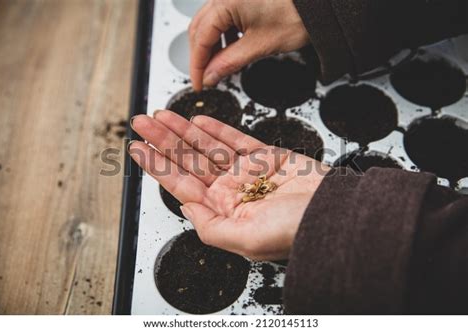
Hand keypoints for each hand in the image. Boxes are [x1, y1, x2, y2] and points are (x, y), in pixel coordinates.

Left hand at [129, 111, 328, 259]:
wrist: (335, 212)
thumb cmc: (295, 231)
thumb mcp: (246, 241)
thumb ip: (210, 227)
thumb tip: (184, 207)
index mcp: (224, 212)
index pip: (181, 185)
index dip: (157, 166)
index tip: (136, 150)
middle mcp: (232, 191)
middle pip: (189, 161)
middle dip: (163, 141)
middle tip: (140, 123)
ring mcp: (248, 172)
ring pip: (207, 147)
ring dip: (183, 130)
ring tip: (160, 116)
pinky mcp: (267, 157)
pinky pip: (236, 140)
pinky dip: (217, 130)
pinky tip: (198, 120)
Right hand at [189, 0, 310, 90]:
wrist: (320, 4)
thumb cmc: (297, 14)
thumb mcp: (259, 45)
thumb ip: (229, 62)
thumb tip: (210, 76)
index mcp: (226, 2)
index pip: (200, 38)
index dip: (197, 65)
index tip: (199, 84)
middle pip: (199, 29)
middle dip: (201, 56)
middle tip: (205, 79)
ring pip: (210, 24)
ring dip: (211, 47)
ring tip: (220, 67)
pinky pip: (223, 18)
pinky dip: (223, 36)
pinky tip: (230, 50)